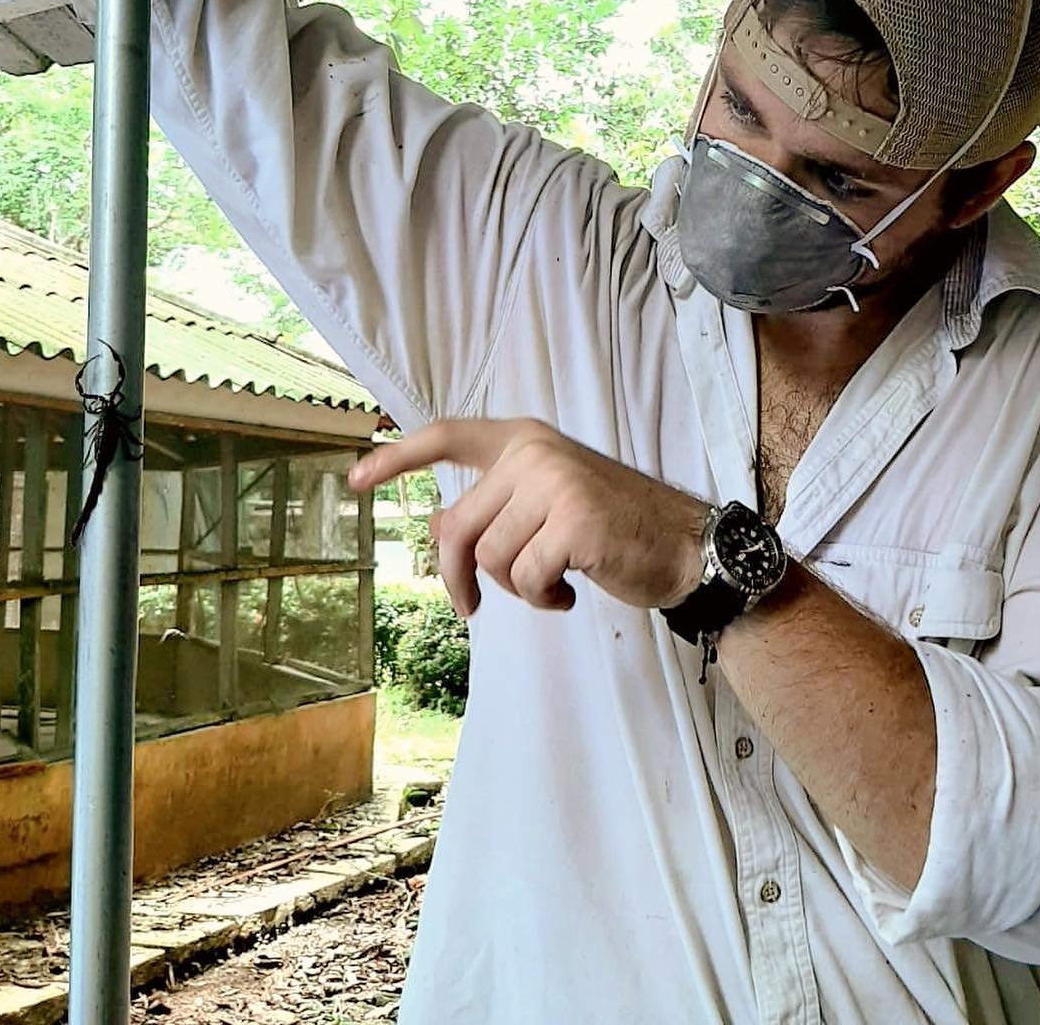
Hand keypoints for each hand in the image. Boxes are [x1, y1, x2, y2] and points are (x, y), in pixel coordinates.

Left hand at [350, 419, 708, 617]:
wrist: (683, 543)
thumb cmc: (613, 526)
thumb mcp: (548, 502)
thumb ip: (496, 505)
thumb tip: (439, 524)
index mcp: (525, 439)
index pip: (447, 435)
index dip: (397, 457)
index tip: (356, 478)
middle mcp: (535, 453)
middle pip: (459, 526)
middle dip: (459, 576)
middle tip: (473, 605)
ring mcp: (555, 483)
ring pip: (491, 558)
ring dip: (516, 588)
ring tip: (554, 583)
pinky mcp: (573, 523)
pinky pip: (526, 578)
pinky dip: (543, 599)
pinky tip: (571, 593)